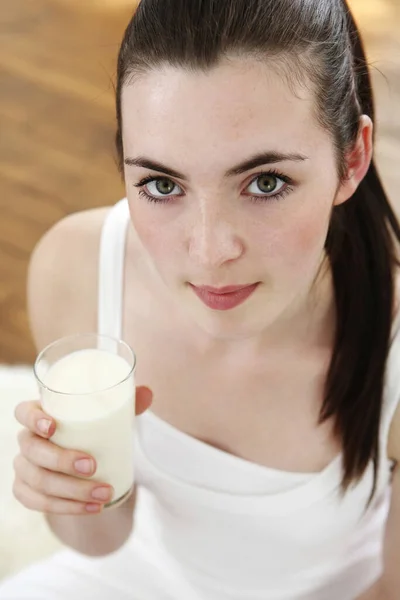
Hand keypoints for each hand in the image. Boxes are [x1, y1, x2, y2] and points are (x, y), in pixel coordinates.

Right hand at [12, 386, 151, 515]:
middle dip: (61, 460)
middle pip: (32, 450)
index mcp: (40, 415)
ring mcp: (25, 468)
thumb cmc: (93, 431)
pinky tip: (92, 508)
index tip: (53, 427)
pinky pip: (39, 504)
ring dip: (71, 491)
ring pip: (38, 481)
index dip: (33, 419)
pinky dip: (67, 508)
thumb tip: (147, 393)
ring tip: (104, 493)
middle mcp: (27, 440)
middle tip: (92, 466)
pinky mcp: (28, 492)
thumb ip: (127, 403)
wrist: (84, 465)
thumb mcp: (109, 416)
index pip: (23, 412)